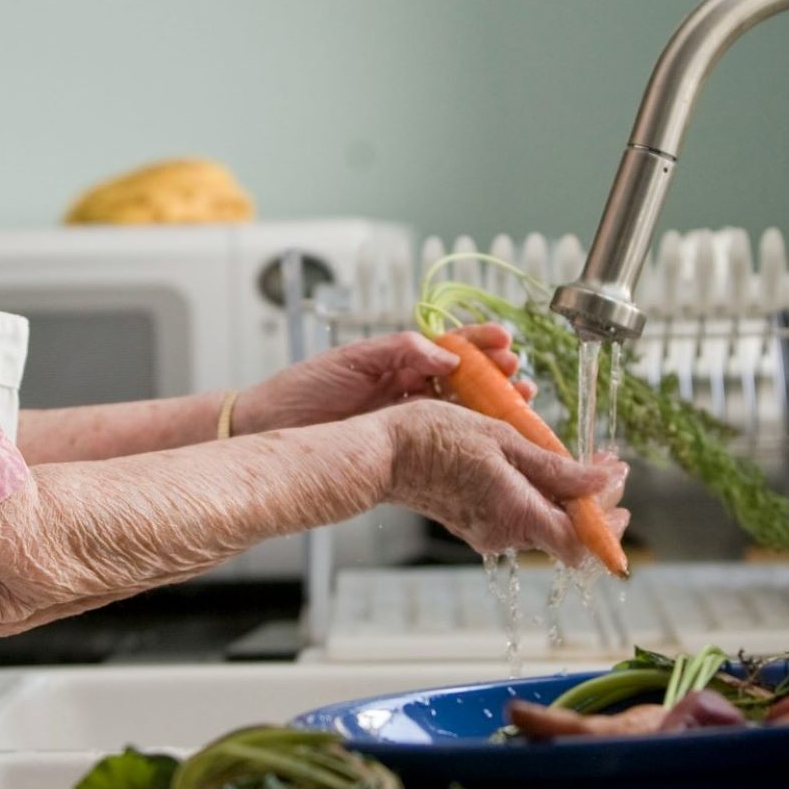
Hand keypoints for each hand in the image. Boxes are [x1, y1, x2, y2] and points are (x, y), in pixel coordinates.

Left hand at [236, 325, 531, 434]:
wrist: (268, 429)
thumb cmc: (301, 390)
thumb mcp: (351, 360)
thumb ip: (400, 351)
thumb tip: (446, 354)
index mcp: (396, 360)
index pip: (448, 346)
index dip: (479, 344)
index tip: (505, 342)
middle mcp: (406, 387)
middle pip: (464, 379)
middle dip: (496, 375)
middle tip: (520, 377)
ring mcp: (405, 418)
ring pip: (460, 410)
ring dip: (491, 406)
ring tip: (519, 402)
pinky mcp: (399, 446)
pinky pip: (441, 439)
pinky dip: (468, 437)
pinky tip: (489, 437)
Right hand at [378, 398, 629, 565]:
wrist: (382, 453)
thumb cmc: (435, 438)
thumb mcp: (503, 440)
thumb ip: (556, 468)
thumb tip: (602, 482)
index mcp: (516, 514)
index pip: (581, 543)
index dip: (608, 523)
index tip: (618, 483)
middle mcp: (504, 533)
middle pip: (566, 533)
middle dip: (593, 502)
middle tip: (604, 466)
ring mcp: (488, 532)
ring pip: (544, 522)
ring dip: (567, 495)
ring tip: (575, 459)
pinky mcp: (475, 524)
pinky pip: (520, 515)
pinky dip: (539, 495)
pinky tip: (538, 466)